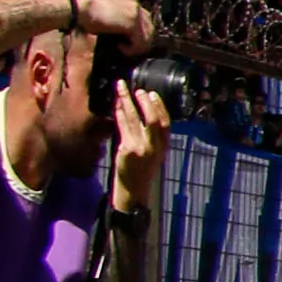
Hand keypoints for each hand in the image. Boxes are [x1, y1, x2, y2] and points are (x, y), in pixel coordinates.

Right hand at [74, 0, 151, 47]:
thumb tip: (127, 36)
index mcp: (131, 1)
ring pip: (148, 37)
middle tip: (127, 49)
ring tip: (122, 49)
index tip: (128, 42)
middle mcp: (136, 5)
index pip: (145, 21)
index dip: (139, 35)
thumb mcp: (107, 14)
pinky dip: (132, 49)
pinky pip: (141, 42)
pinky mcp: (132, 22)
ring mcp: (136, 12)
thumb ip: (119, 20)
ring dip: (136, 47)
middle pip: (150, 29)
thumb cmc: (85, 12)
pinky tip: (120, 48)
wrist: (76, 8)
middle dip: (141, 42)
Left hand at [107, 81, 168, 211]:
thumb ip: (149, 139)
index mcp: (163, 148)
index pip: (166, 124)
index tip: (153, 95)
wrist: (132, 193)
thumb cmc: (139, 174)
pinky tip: (116, 106)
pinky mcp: (128, 150)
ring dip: (128, 102)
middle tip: (139, 90)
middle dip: (145, 103)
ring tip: (122, 89)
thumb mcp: (151, 157)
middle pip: (154, 119)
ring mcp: (141, 148)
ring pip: (136, 119)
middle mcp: (155, 147)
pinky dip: (120, 114)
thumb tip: (140, 118)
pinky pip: (123, 127)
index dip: (160, 107)